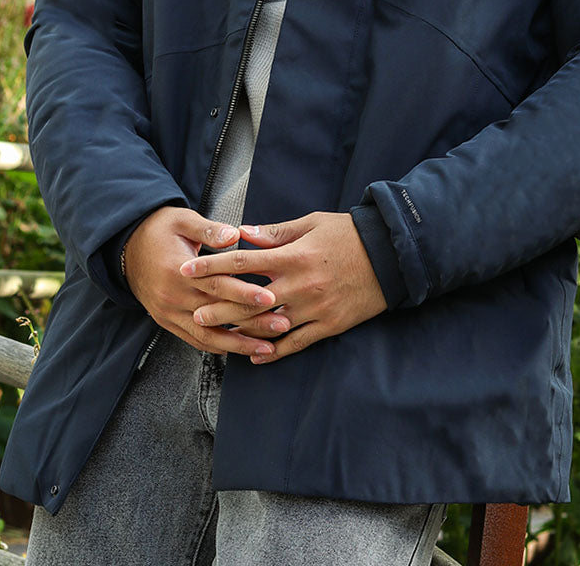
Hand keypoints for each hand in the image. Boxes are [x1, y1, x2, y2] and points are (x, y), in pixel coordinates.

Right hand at [123, 205, 288, 357]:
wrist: (126, 248)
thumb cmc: (159, 230)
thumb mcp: (182, 220)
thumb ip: (208, 229)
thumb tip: (234, 234)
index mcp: (177, 270)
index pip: (216, 285)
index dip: (244, 293)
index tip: (271, 298)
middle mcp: (172, 297)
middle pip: (217, 315)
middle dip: (252, 323)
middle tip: (282, 324)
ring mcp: (168, 313)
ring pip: (206, 336)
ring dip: (239, 344)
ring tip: (268, 348)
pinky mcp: (166, 321)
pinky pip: (194, 340)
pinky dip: (218, 346)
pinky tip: (239, 348)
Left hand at [180, 211, 387, 363]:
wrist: (391, 256)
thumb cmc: (348, 234)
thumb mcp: (313, 223)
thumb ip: (278, 232)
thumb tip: (245, 234)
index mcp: (293, 256)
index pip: (242, 262)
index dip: (211, 266)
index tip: (188, 270)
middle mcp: (299, 285)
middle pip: (248, 300)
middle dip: (218, 306)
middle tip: (194, 312)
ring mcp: (313, 309)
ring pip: (268, 326)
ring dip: (240, 332)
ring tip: (217, 336)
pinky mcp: (328, 326)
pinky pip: (295, 343)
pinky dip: (273, 351)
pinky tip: (255, 356)